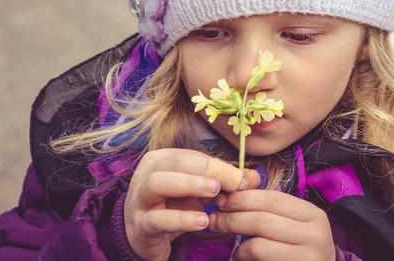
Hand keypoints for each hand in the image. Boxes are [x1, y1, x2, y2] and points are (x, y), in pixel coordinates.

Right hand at [124, 148, 260, 260]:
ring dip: (189, 185)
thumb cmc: (173, 207)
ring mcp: (138, 199)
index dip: (219, 165)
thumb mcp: (201, 193)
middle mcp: (146, 173)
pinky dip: (182, 219)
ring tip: (214, 194)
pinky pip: (157, 219)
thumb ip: (225, 183)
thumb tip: (254, 177)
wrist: (147, 237)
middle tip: (232, 183)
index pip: (192, 155)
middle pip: (175, 162)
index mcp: (161, 159)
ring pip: (158, 183)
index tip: (242, 179)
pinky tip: (203, 221)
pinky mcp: (139, 225)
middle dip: (207, 169)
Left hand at [209, 190, 335, 260]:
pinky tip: (237, 255)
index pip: (273, 199)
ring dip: (235, 241)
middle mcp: (314, 235)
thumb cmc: (299, 247)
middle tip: (213, 218)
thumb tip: (232, 193)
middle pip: (263, 220)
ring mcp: (307, 257)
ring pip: (258, 244)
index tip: (221, 199)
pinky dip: (242, 256)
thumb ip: (269, 208)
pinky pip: (259, 260)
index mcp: (312, 215)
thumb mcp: (292, 223)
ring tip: (226, 239)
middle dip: (233, 217)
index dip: (244, 197)